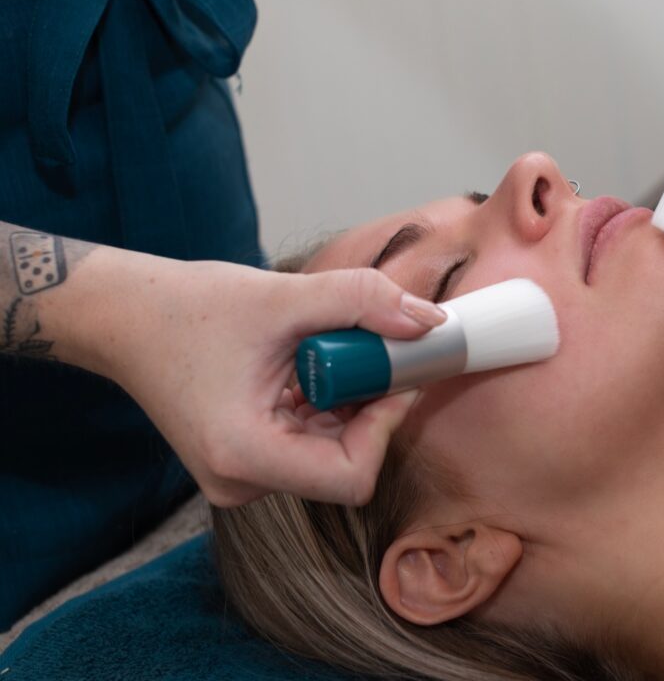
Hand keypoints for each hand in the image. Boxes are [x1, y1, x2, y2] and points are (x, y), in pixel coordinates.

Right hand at [97, 256, 446, 506]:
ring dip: (348, 401)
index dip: (385, 425)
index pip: (352, 477)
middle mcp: (241, 482)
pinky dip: (326, 405)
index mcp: (243, 456)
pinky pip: (311, 444)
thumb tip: (428, 320)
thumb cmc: (186, 309)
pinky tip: (308, 366)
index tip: (393, 370)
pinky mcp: (246, 461)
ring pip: (333, 452)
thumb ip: (362, 301)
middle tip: (373, 348)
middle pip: (347, 463)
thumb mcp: (282, 295)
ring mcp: (242, 476)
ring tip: (325, 349)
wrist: (123, 317)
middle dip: (370, 405)